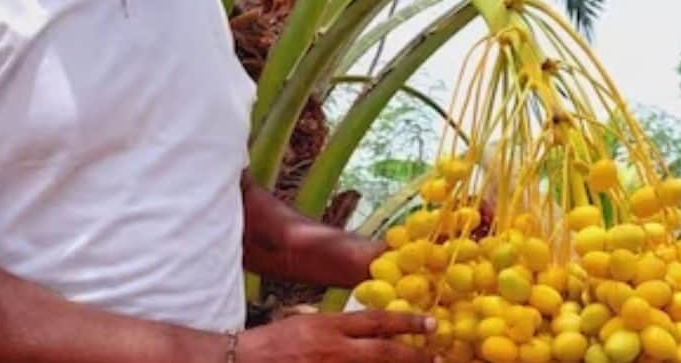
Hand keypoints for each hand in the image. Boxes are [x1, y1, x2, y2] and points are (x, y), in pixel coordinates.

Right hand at [236, 311, 436, 362]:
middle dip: (415, 356)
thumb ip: (339, 327)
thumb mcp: (308, 322)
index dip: (407, 322)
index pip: (376, 322)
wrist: (242, 362)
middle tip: (438, 357)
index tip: (432, 323)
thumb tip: (372, 330)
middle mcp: (334, 351)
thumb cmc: (273, 343)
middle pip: (384, 353)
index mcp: (330, 327)